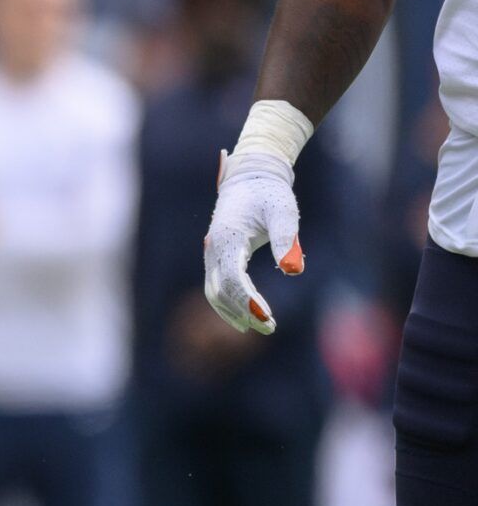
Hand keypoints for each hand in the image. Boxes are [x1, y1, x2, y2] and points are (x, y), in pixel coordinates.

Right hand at [203, 149, 304, 334]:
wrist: (250, 178)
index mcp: (228, 238)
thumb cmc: (269, 194)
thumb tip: (293, 270)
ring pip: (214, 292)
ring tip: (259, 326)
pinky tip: (245, 314)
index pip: (233, 279)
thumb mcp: (284, 212)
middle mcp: (214, 249)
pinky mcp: (216, 256)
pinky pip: (216, 286)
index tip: (268, 319)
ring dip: (233, 312)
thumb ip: (286, 240)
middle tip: (270, 327)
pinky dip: (228, 303)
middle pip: (220, 291)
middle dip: (243, 312)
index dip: (249, 301)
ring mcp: (212, 253)